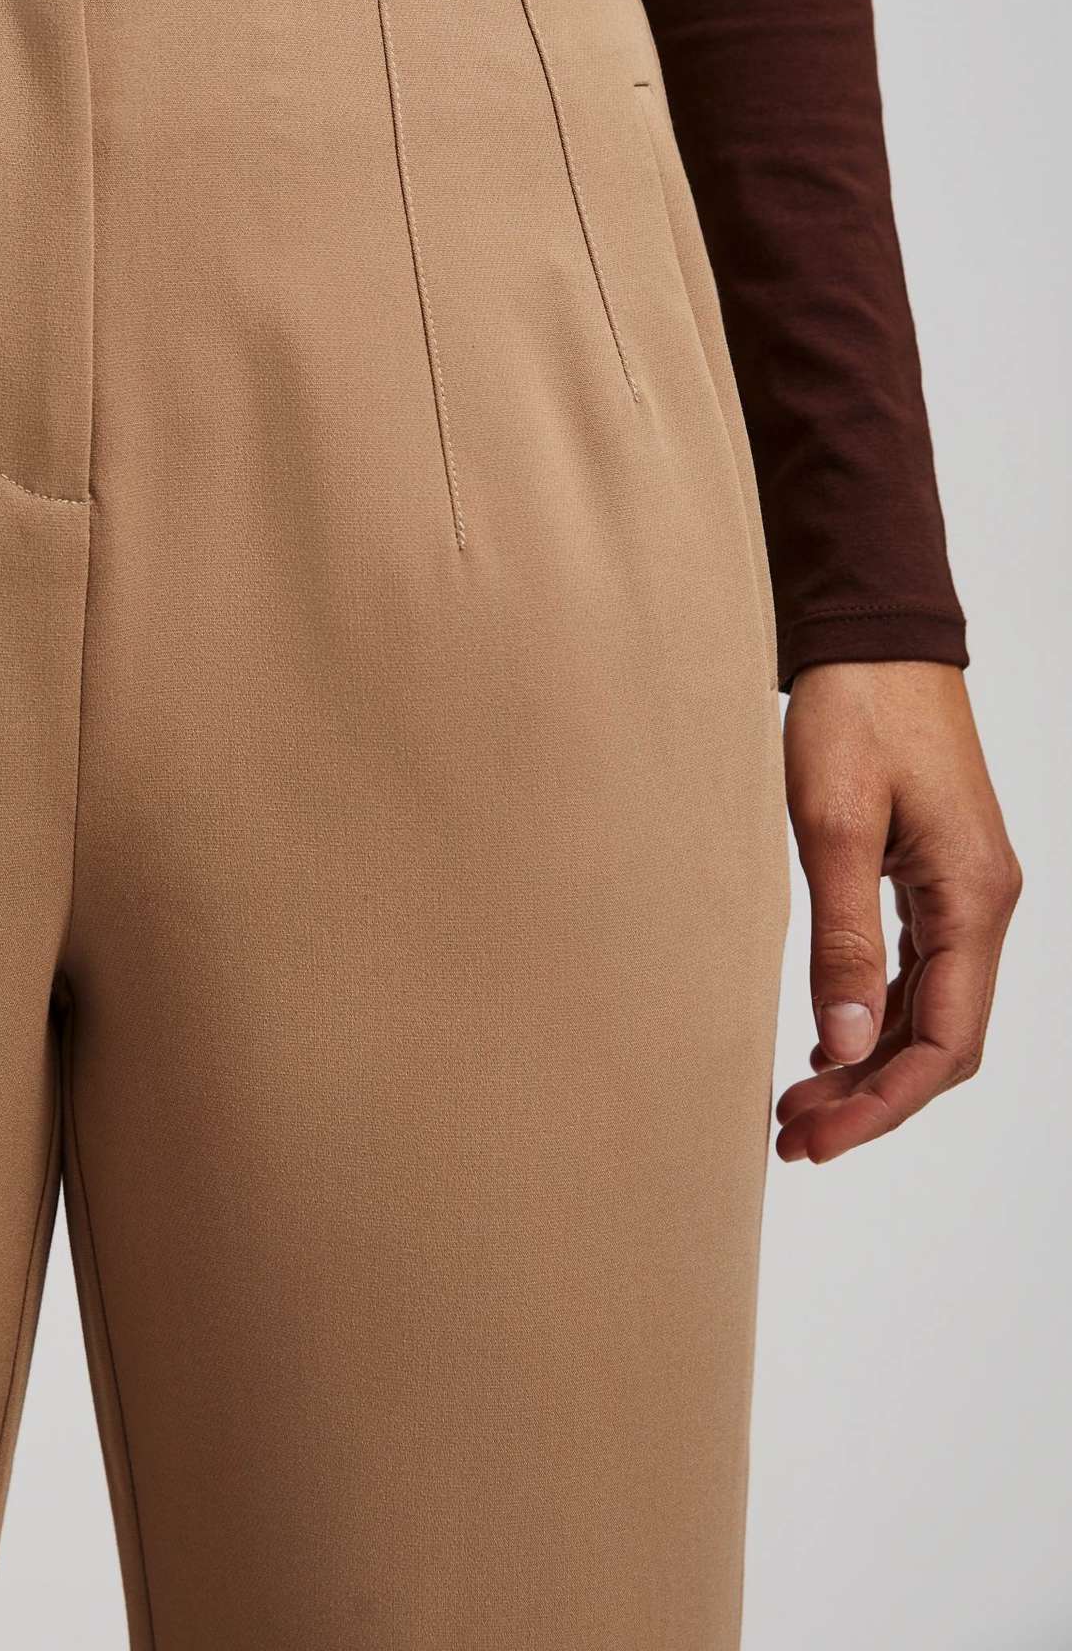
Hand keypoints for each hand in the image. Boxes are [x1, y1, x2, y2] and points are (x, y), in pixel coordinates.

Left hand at [776, 661, 1020, 1163]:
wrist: (873, 638)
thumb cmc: (853, 715)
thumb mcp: (833, 827)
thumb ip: (844, 939)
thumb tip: (846, 1042)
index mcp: (973, 898)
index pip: (945, 1041)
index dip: (883, 1104)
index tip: (817, 1139)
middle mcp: (984, 905)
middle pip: (943, 1040)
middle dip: (873, 1098)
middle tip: (793, 1136)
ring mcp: (965, 892)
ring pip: (931, 1011)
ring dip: (870, 1063)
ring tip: (799, 1103)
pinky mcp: (937, 877)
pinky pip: (920, 971)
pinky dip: (876, 1014)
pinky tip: (828, 1039)